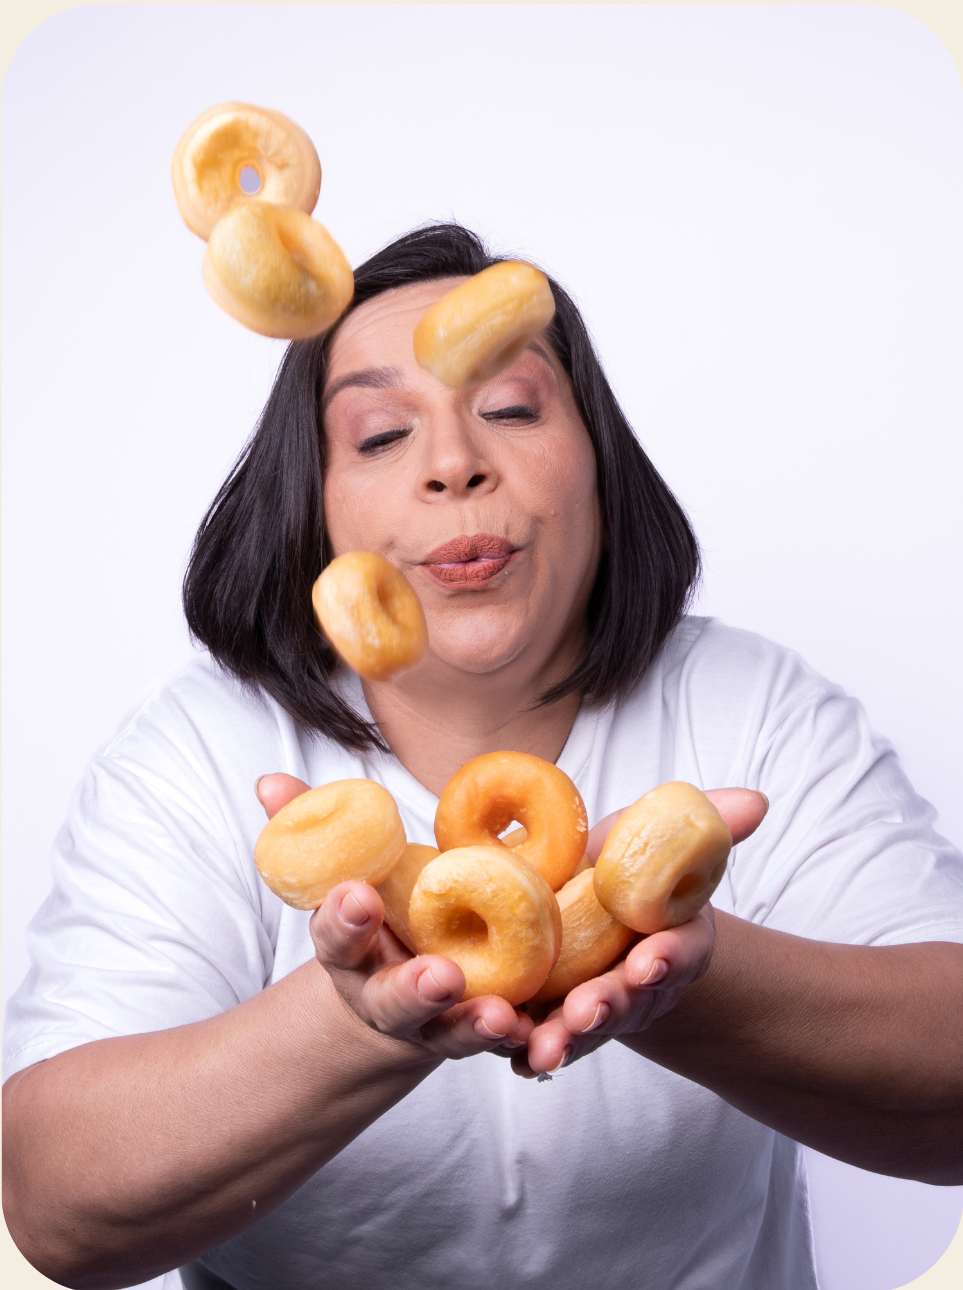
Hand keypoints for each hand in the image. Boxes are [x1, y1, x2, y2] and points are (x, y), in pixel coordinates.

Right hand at [256, 774, 532, 1061]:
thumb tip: (270, 783)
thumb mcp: (345, 874)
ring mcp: (431, 1024)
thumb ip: (309, 828)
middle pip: (394, 1001)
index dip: (344, 919)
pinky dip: (513, 1038)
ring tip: (500, 1015)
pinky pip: (495, 1041)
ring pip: (450, 1031)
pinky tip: (532, 1029)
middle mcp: (385, 995)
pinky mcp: (474, 1034)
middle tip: (442, 976)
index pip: (338, 936)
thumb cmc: (375, 914)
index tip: (359, 895)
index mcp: (350, 951)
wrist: (394, 991)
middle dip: (415, 990)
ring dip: (472, 1025)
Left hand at [517, 787, 768, 1077]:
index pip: (680, 953)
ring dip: (564, 1040)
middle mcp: (636, 987)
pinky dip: (522, 1050)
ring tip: (543, 1047)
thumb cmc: (617, 870)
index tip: (650, 959)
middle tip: (587, 1010)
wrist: (575, 910)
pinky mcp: (547, 1024)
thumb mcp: (650, 838)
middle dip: (609, 1007)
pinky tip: (508, 1053)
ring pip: (582, 1032)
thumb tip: (755, 801)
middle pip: (629, 1002)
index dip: (668, 957)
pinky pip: (535, 1044)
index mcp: (671, 941)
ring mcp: (591, 1010)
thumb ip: (700, 825)